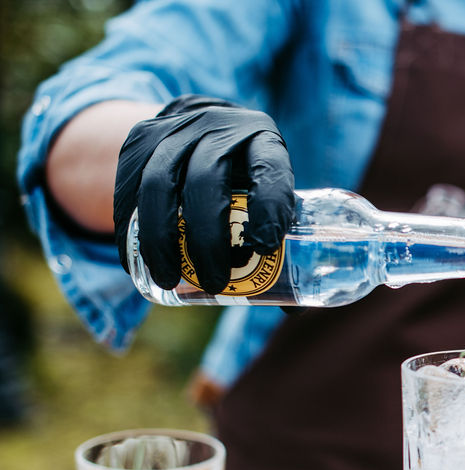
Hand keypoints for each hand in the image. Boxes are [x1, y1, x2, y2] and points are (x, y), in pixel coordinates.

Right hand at [113, 95, 294, 293]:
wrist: (201, 122)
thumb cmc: (249, 173)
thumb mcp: (273, 186)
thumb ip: (287, 237)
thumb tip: (293, 310)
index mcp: (262, 137)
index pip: (269, 169)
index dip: (269, 207)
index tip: (266, 248)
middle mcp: (217, 128)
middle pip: (206, 182)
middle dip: (208, 239)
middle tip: (216, 281)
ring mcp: (174, 129)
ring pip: (158, 186)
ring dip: (162, 240)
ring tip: (169, 279)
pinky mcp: (139, 140)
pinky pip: (129, 189)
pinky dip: (130, 231)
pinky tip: (137, 263)